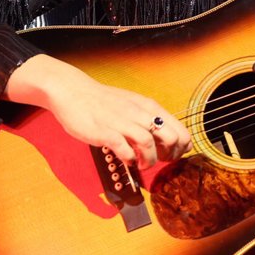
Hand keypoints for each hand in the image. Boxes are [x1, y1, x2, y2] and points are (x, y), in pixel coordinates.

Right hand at [5, 54, 191, 168]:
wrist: (73, 91)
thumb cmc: (102, 101)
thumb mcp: (133, 105)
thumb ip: (148, 119)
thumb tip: (165, 138)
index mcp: (149, 108)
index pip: (181, 131)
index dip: (180, 149)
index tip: (170, 155)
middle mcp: (140, 114)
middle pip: (172, 138)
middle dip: (169, 156)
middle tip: (158, 161)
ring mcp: (123, 122)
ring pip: (150, 145)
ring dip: (149, 161)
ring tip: (141, 164)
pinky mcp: (106, 132)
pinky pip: (126, 150)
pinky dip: (130, 159)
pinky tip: (126, 159)